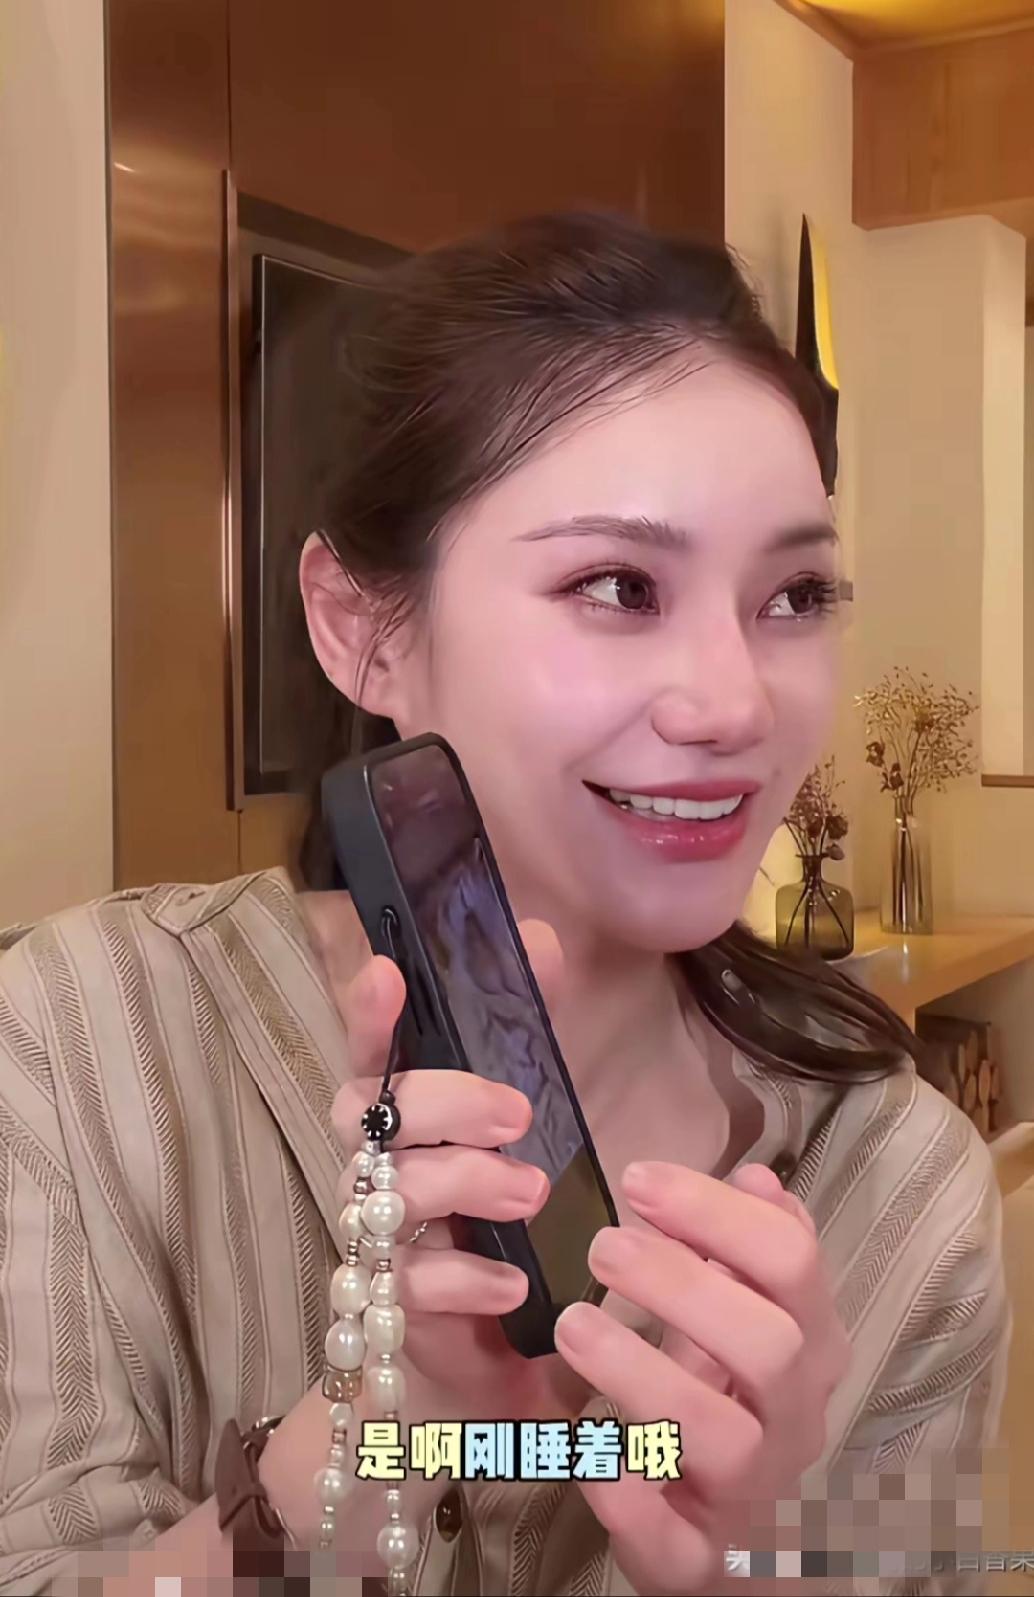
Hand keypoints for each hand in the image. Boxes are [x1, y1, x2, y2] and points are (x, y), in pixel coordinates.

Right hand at [328, 919, 586, 1423]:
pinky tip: (513, 1283)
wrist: (486, 1353)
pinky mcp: (396, 1308)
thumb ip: (530, 1026)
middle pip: (368, 1116)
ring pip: (386, 1193)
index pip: (372, 1053)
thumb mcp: (527, 1115)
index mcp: (402, 1115)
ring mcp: (376, 1236)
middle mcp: (372, 1167)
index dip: (368, 1014)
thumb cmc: (498, 1214)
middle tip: (517, 1113)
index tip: (384, 973)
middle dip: (441, 1104)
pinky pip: (414, 1284)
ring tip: (531, 1193)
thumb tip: (543, 939)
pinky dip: (467, 1279)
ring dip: (463, 1184)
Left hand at [553, 1161, 850, 1594]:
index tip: (637, 1178)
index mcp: (811, 1343)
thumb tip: (758, 1174)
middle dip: (683, 1285)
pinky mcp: (699, 1561)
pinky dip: (627, 1494)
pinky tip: (583, 1447)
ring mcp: (754, 1493)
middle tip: (602, 1244)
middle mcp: (796, 1417)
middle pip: (768, 1345)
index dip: (716, 1212)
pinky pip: (673, 1541)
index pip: (790, 1261)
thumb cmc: (730, 1401)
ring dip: (644, 1374)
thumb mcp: (745, 1319)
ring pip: (723, 1439)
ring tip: (572, 1324)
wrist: (735, 1546)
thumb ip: (749, 1249)